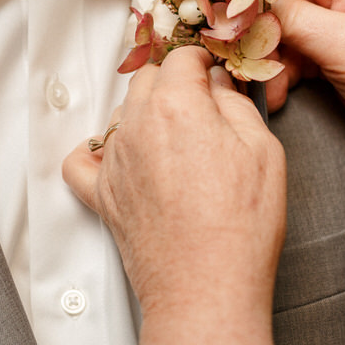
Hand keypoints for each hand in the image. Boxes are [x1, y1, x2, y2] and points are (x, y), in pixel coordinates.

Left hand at [63, 46, 284, 344]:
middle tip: (200, 102)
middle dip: (173, 81)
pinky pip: (82, 161)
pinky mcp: (102, 194)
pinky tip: (115, 155)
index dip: (202, 60)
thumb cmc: (238, 226)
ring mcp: (114, 160)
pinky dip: (95, 153)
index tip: (212, 70)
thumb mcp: (262, 150)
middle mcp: (137, 126)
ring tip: (174, 137)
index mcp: (177, 106)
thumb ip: (236, 104)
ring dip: (143, 113)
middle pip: (146, 79)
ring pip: (120, 113)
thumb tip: (221, 85)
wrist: (206, 286)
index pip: (182, 58)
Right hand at [269, 0, 344, 157]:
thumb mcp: (342, 44)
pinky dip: (279, 71)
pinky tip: (276, 92)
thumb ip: (288, 17)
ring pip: (280, 24)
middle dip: (255, 15)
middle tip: (232, 39)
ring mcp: (337, 24)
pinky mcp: (332, 55)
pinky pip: (291, 52)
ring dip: (265, 51)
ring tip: (259, 78)